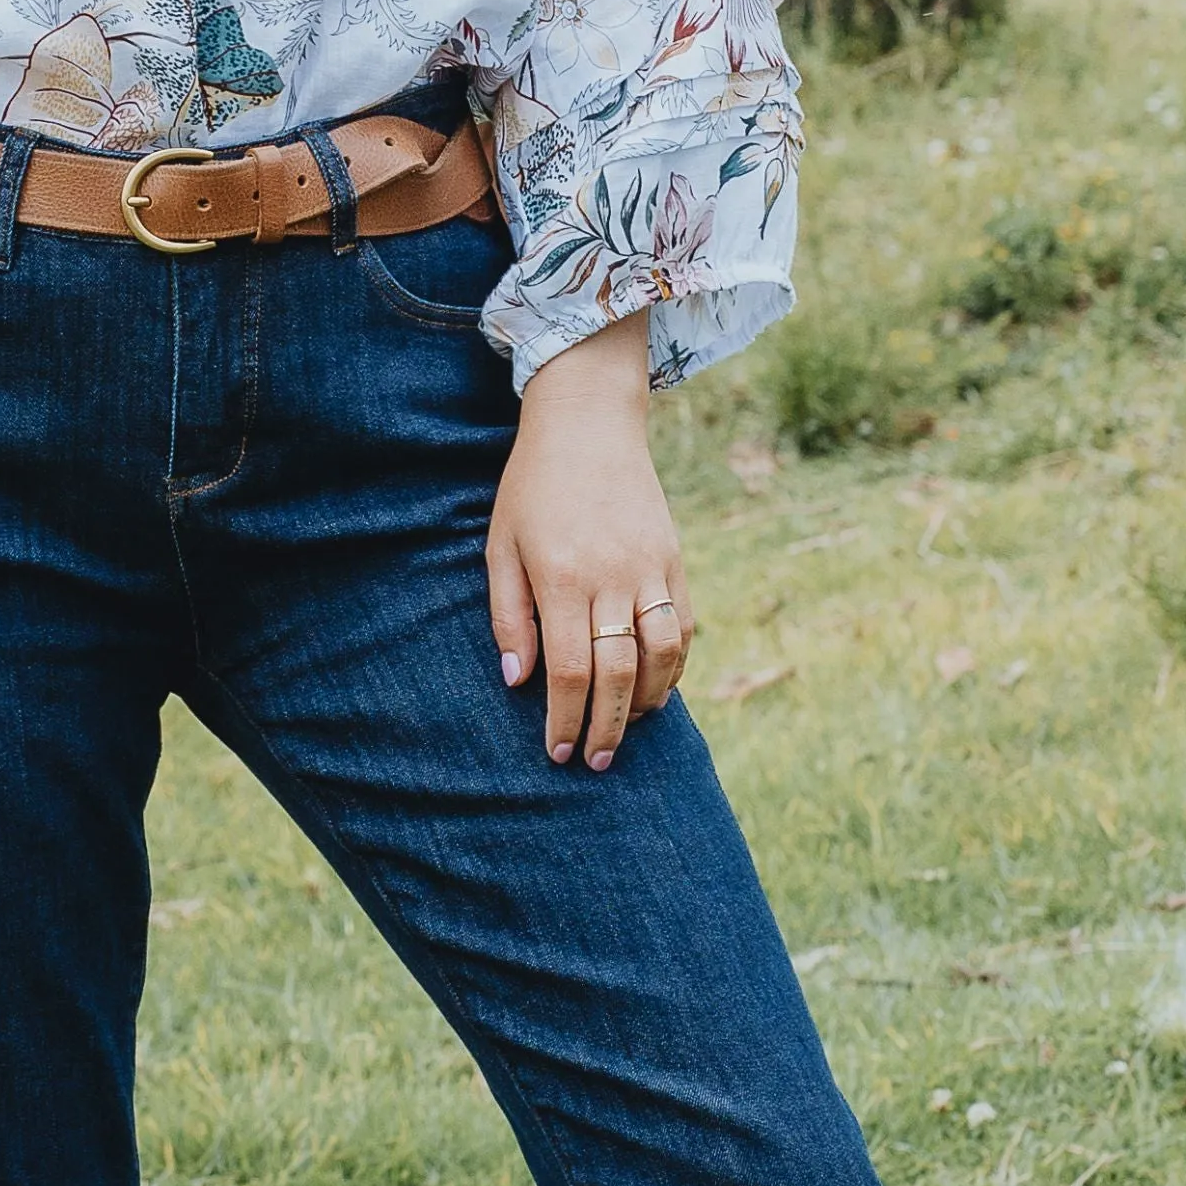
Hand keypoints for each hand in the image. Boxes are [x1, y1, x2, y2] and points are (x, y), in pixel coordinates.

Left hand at [487, 316, 689, 771]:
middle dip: (608, 727)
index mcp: (563, 577)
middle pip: (620, 673)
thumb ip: (509, 615)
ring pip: (663, 654)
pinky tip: (656, 686)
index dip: (567, 718)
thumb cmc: (532, 487)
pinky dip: (675, 664)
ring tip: (629, 726)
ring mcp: (651, 568)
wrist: (589, 423)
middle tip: (597, 762)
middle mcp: (613, 578)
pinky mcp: (675, 560)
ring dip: (647, 701)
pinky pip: (684, 626)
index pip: (571, 670)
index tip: (559, 752)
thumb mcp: (500, 546)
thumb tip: (518, 680)